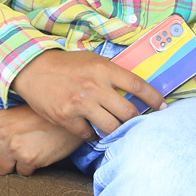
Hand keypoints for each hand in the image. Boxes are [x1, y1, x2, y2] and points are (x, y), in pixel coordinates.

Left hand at [0, 104, 84, 175]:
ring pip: (0, 171)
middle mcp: (0, 134)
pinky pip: (22, 173)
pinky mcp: (29, 159)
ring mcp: (14, 148)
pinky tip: (39, 152)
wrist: (71, 116)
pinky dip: (30, 167)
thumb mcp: (15, 114)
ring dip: (12, 166)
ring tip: (26, 151)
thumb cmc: (43, 114)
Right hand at [10, 49, 165, 139]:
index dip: (154, 98)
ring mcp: (80, 104)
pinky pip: (89, 134)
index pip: (137, 85)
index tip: (163, 107)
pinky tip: (94, 130)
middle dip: (136, 119)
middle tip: (138, 122)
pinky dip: (94, 135)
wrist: (33, 70)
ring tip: (118, 128)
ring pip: (111, 126)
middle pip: (127, 112)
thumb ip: (112, 73)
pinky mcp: (67, 118)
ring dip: (117, 130)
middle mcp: (94, 86)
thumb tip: (133, 88)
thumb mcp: (92, 60)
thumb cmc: (66, 65)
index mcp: (104, 69)